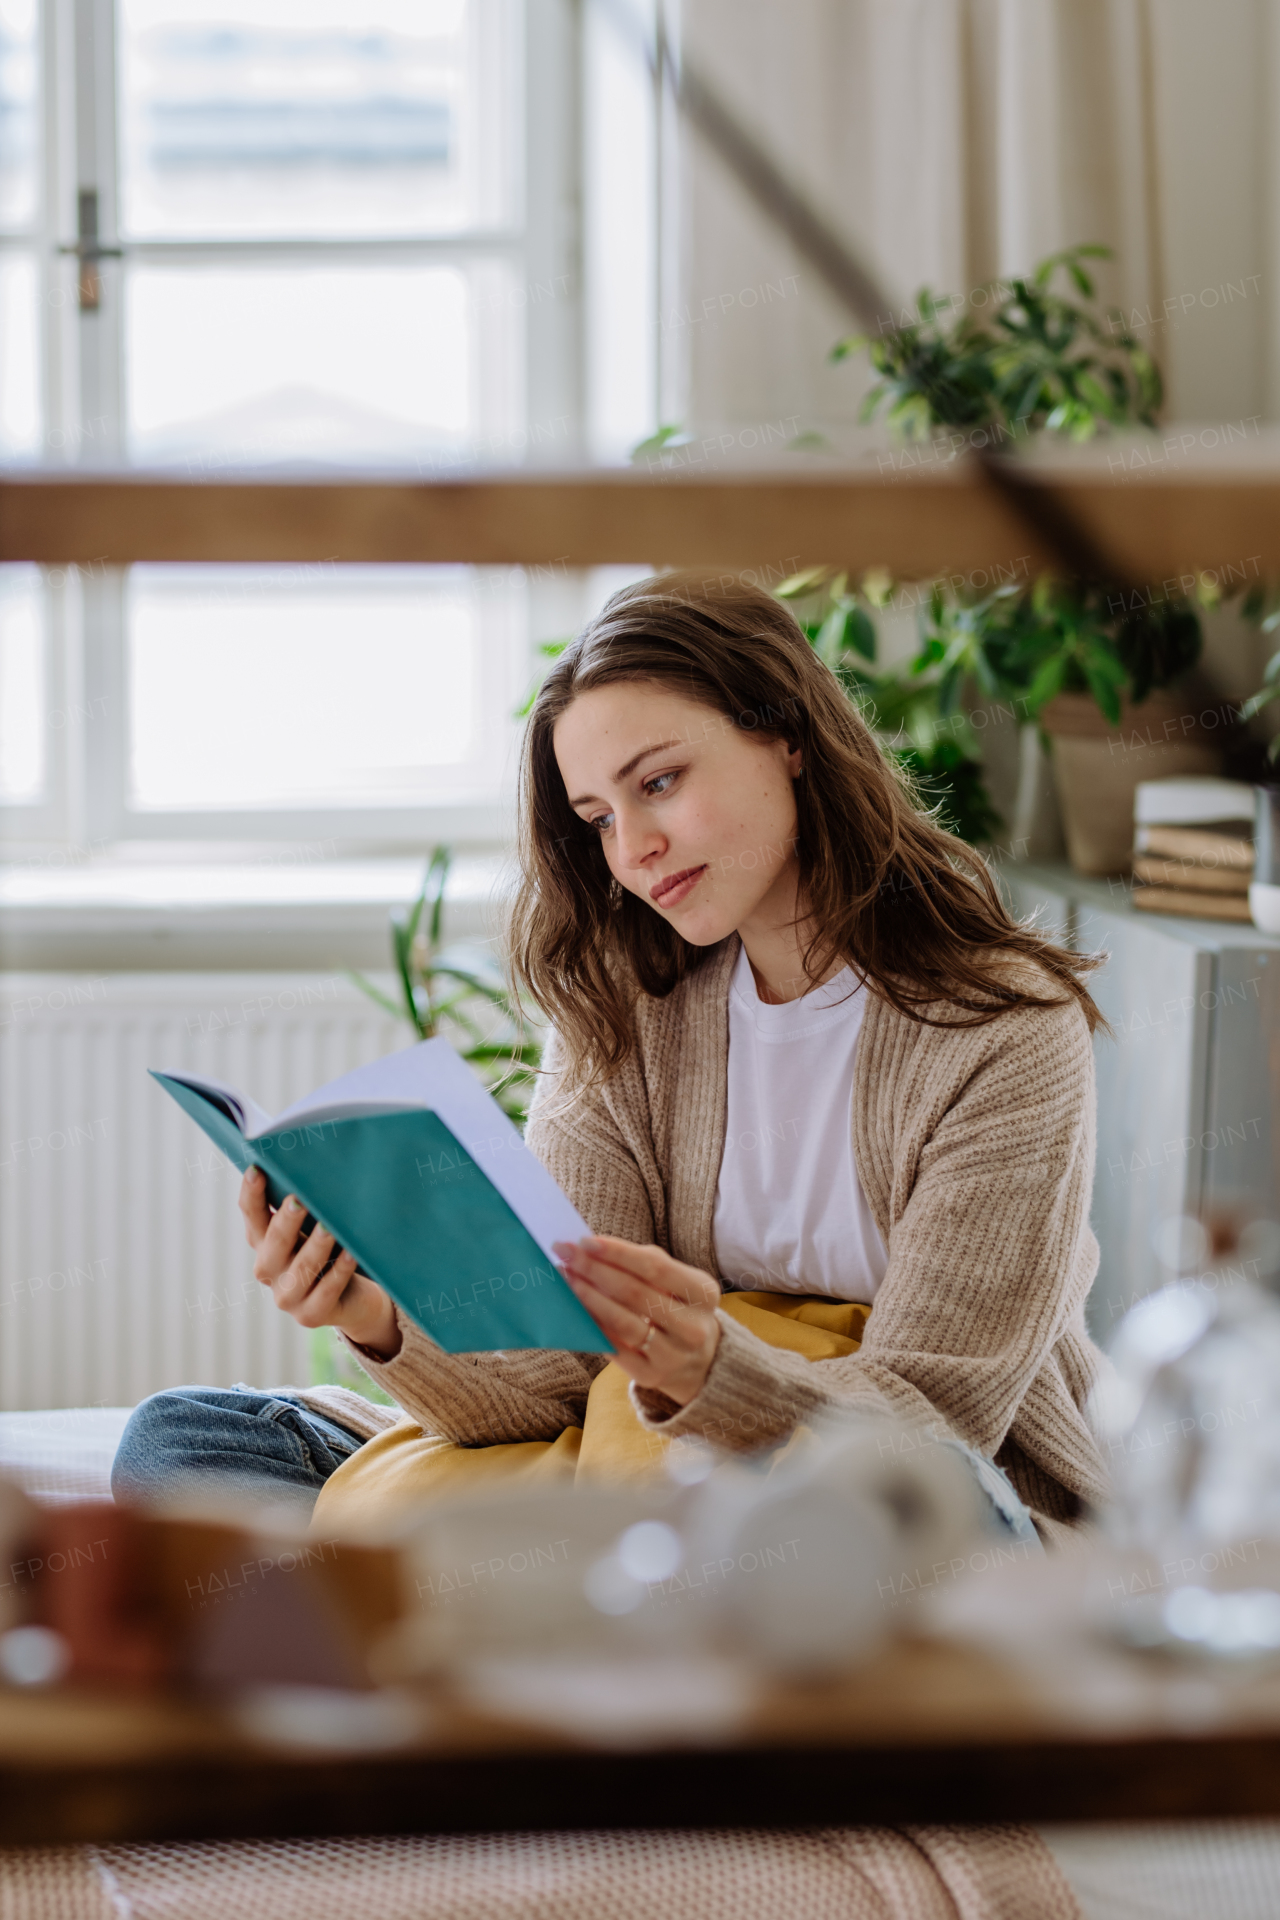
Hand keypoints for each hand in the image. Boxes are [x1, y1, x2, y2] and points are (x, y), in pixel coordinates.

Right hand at [238, 1167, 400, 1358]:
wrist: (356, 1300)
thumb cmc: (333, 1252)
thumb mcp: (316, 1228)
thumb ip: (309, 1207)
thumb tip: (315, 1166)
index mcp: (264, 1243)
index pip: (252, 1216)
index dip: (251, 1195)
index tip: (257, 1169)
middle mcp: (269, 1270)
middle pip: (272, 1244)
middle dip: (285, 1221)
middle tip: (299, 1200)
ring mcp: (287, 1297)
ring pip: (300, 1270)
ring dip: (315, 1247)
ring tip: (329, 1228)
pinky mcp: (310, 1316)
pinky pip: (325, 1292)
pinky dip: (338, 1273)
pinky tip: (351, 1255)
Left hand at [551, 1233, 720, 1405]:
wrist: (699, 1361)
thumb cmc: (678, 1308)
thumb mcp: (677, 1282)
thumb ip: (643, 1263)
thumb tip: (593, 1249)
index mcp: (703, 1293)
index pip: (655, 1267)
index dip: (617, 1252)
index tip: (585, 1241)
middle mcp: (693, 1326)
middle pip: (635, 1293)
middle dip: (594, 1271)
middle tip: (565, 1255)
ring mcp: (674, 1355)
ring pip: (622, 1322)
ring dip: (589, 1298)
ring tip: (568, 1280)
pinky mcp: (652, 1375)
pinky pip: (615, 1348)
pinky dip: (594, 1326)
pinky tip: (577, 1310)